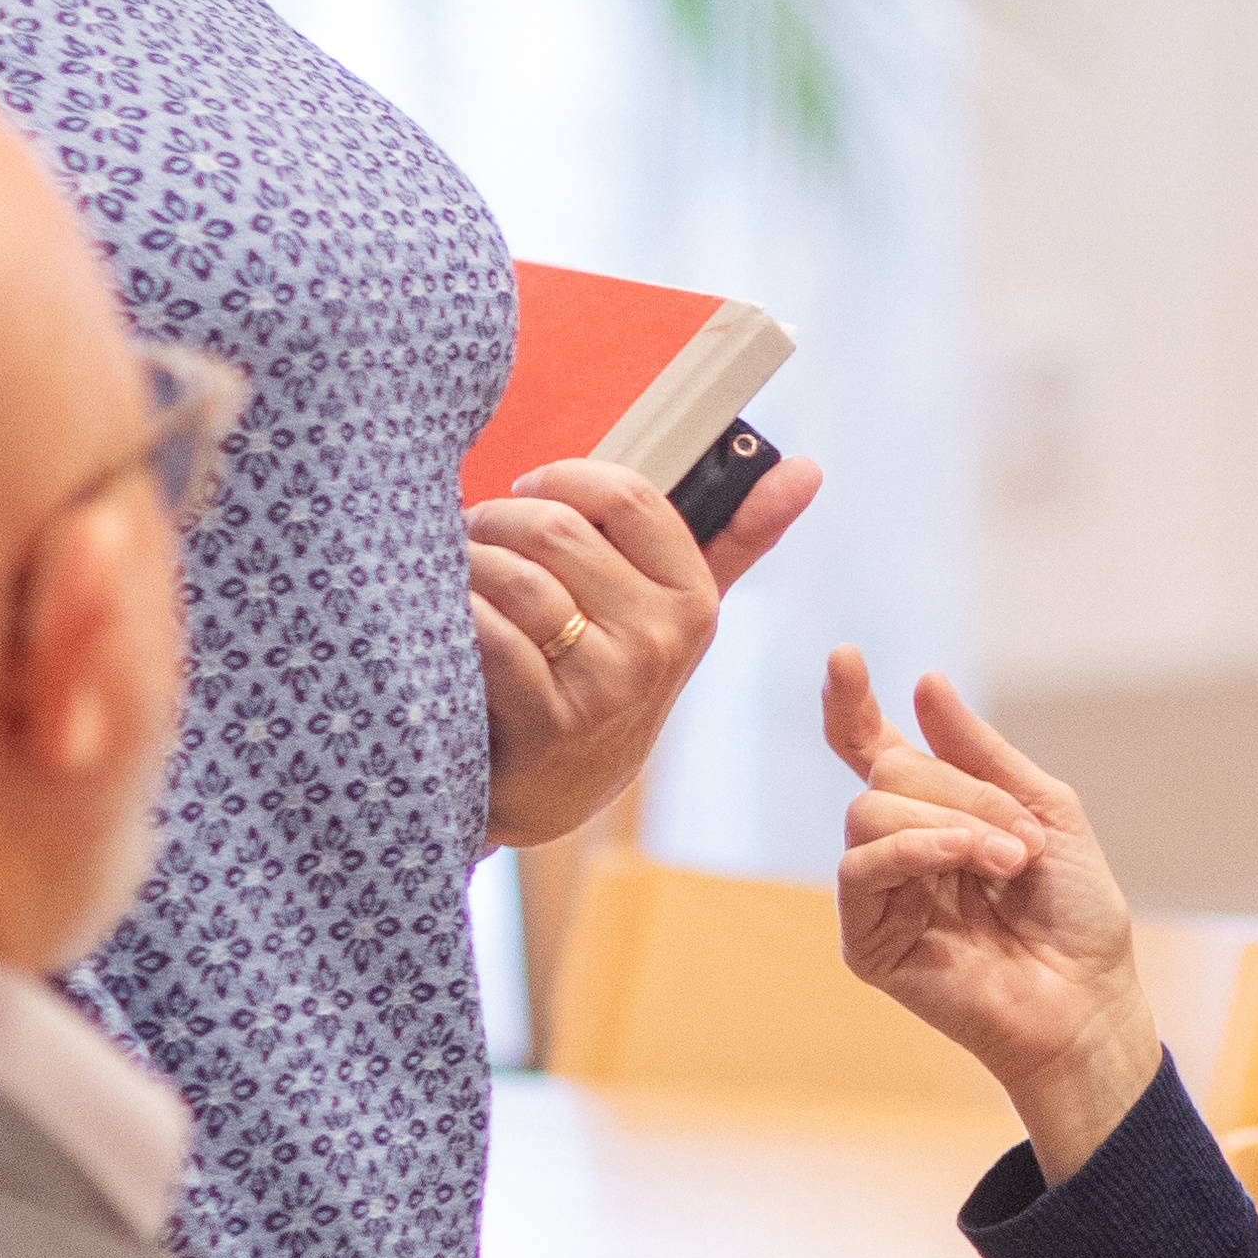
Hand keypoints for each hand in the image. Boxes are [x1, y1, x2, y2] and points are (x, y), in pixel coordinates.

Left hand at [473, 446, 814, 850]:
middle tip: (475, 537)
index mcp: (694, 600)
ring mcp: (610, 685)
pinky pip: (488, 633)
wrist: (557, 787)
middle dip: (496, 521)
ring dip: (464, 565)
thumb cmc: (609, 676)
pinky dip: (455, 615)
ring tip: (456, 576)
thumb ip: (737, 537)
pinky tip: (448, 620)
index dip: (563, 480)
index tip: (531, 493)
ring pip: (515, 578)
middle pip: (557, 530)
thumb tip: (808, 470)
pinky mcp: (552, 722)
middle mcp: (661, 641)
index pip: (628, 496)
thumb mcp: (675, 612)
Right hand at [817, 645, 1160, 1173]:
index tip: (845, 658)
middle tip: (1023, 841)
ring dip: (951, 824)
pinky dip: (914, 850)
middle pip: (887, 775)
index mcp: (937, 815)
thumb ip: (984, 754)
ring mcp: (879, 895)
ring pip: (869, 814)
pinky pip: (860, 869)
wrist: (1088, 997)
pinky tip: (962, 860)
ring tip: (1009, 862)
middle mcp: (900, 850)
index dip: (852, 707)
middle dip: (963, 793)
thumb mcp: (1047, 814)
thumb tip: (925, 684)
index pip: (874, 751)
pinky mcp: (867, 940)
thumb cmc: (1076, 914)